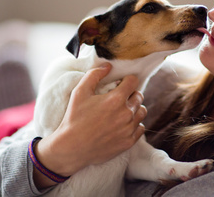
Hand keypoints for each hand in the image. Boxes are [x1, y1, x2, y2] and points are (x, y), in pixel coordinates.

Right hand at [33, 65, 146, 187]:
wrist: (71, 148)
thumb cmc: (74, 118)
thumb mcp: (80, 92)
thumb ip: (94, 74)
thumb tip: (108, 65)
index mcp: (116, 99)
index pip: (133, 81)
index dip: (127, 80)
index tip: (120, 84)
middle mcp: (126, 113)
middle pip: (139, 96)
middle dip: (131, 94)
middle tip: (119, 98)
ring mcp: (129, 128)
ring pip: (142, 111)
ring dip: (134, 109)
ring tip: (122, 111)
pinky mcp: (129, 142)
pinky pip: (141, 128)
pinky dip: (134, 125)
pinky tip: (123, 124)